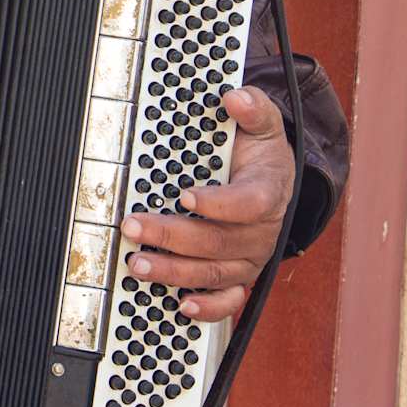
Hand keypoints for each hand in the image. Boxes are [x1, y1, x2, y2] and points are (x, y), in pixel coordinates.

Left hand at [119, 85, 294, 323]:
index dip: (219, 204)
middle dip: (172, 236)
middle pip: (218, 242)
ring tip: (136, 264)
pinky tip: (180, 305)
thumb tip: (236, 97)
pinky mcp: (239, 276)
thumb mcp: (262, 124)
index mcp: (268, 192)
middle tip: (133, 226)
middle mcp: (260, 232)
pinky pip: (229, 301)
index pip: (250, 203)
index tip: (185, 196)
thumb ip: (253, 109)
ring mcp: (248, 258)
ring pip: (214, 273)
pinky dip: (208, 309)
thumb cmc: (259, 154)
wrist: (272, 180)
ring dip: (173, 272)